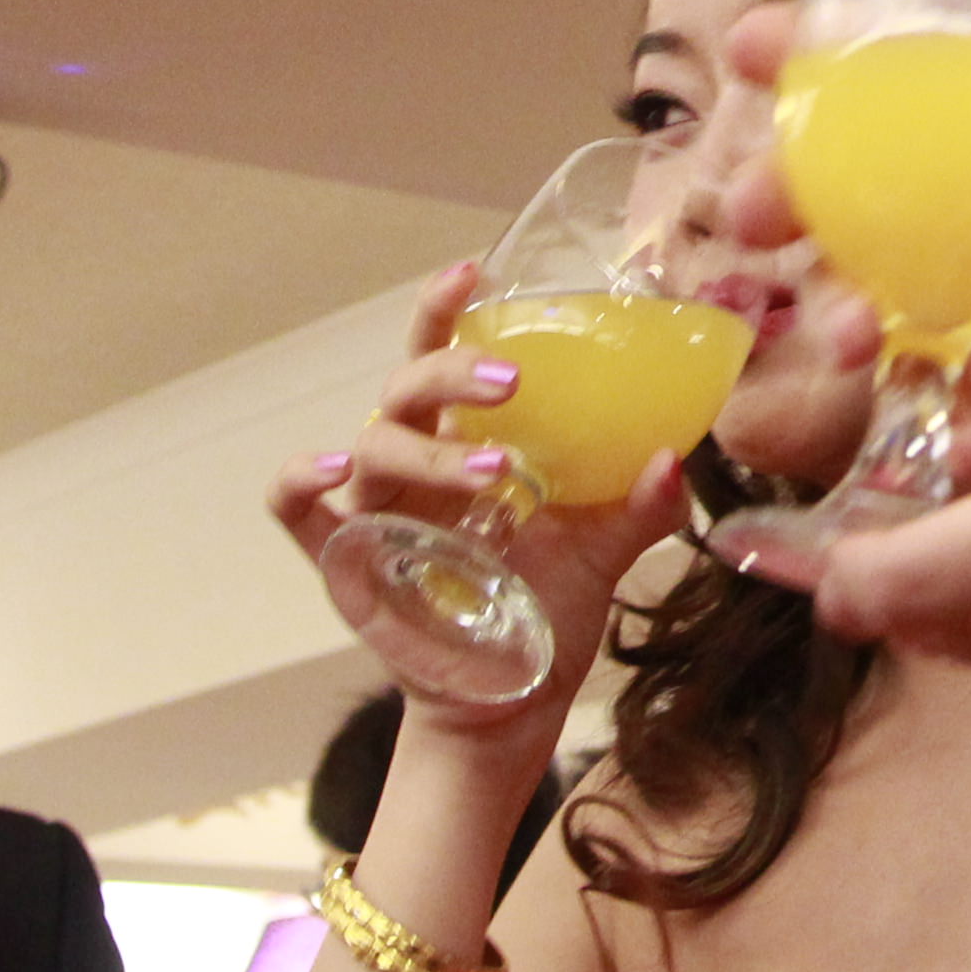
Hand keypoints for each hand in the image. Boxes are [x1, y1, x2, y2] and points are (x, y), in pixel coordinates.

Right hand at [265, 262, 690, 723]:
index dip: (447, 309)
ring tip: (496, 470)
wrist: (514, 701)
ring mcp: (377, 508)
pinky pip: (296, 511)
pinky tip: (328, 468)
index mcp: (468, 439)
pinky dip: (299, 481)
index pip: (446, 355)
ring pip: (373, 444)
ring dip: (429, 446)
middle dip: (450, 371)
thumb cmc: (548, 606)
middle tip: (511, 384)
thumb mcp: (604, 552)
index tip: (472, 270)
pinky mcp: (343, 559)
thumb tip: (674, 458)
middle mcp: (415, 462)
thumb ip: (640, 505)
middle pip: (407, 388)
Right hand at [713, 33, 970, 593]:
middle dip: (784, 188)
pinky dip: (913, 430)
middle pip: (847, 193)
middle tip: (756, 209)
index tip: (752, 44)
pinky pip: (911, 422)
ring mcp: (970, 332)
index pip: (906, 86)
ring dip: (836, 308)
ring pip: (859, 302)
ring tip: (854, 334)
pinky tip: (957, 441)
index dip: (817, 58)